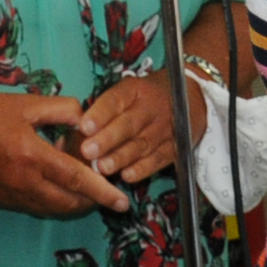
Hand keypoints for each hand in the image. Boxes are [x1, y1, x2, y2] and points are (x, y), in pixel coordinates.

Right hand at [0, 89, 128, 216]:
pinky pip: (36, 206)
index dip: (104, 192)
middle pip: (70, 203)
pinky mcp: (1, 201)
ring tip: (79, 181)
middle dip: (93, 200)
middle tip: (105, 186)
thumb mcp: (25, 103)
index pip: (78, 181)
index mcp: (32, 157)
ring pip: (53, 208)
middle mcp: (24, 183)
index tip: (124, 202)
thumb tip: (87, 121)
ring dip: (72, 201)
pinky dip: (51, 199)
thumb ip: (62, 109)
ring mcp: (11, 196)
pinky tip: (51, 180)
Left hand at [76, 72, 203, 186]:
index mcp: (135, 90)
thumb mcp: (129, 91)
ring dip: (121, 157)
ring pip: (142, 144)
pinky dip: (143, 168)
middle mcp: (151, 108)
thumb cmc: (146, 97)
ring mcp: (165, 128)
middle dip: (107, 139)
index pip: (116, 100)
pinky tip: (127, 175)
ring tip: (102, 168)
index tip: (84, 127)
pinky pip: (159, 159)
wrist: (190, 98)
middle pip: (129, 124)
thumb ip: (106, 108)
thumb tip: (76, 130)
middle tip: (88, 151)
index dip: (100, 114)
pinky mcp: (175, 147)